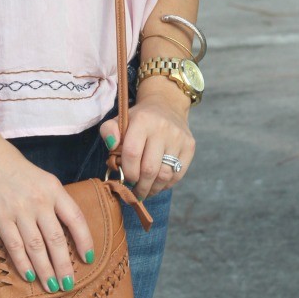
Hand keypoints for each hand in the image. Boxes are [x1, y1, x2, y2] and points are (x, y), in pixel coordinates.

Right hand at [0, 138, 94, 292]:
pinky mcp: (0, 217)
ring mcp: (18, 209)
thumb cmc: (17, 170)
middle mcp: (38, 200)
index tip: (88, 259)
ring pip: (36, 247)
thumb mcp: (43, 179)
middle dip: (64, 265)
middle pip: (56, 239)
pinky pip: (15, 246)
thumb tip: (68, 232)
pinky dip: (23, 264)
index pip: (75, 218)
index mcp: (53, 188)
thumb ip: (55, 202)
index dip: (85, 241)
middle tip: (69, 284)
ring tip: (52, 286)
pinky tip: (29, 275)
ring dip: (45, 270)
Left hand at [100, 79, 194, 200]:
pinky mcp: (190, 146)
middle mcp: (162, 128)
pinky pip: (178, 175)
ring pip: (164, 175)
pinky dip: (166, 184)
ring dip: (153, 189)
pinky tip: (158, 184)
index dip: (127, 171)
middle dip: (140, 186)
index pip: (132, 153)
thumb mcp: (120, 119)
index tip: (125, 177)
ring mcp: (178, 138)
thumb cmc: (139, 119)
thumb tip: (112, 146)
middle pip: (149, 169)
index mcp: (142, 120)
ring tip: (145, 191)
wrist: (166, 105)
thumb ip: (108, 131)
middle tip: (134, 191)